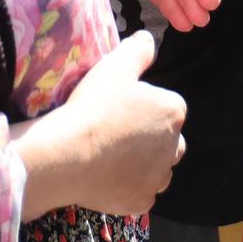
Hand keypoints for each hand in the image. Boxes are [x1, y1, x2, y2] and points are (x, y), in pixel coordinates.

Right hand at [15, 32, 186, 217]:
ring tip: (110, 154)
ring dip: (142, 164)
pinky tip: (105, 175)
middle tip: (116, 131)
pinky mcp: (141, 201)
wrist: (68, 154)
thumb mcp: (116, 65)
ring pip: (156, 169)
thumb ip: (138, 49)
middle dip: (150, 137)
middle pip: (167, 140)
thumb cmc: (94, 106)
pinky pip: (139, 192)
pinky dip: (127, 186)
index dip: (144, 106)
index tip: (120, 107)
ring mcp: (158, 178)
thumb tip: (147, 40)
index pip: (168, 107)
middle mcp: (174, 147)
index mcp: (173, 112)